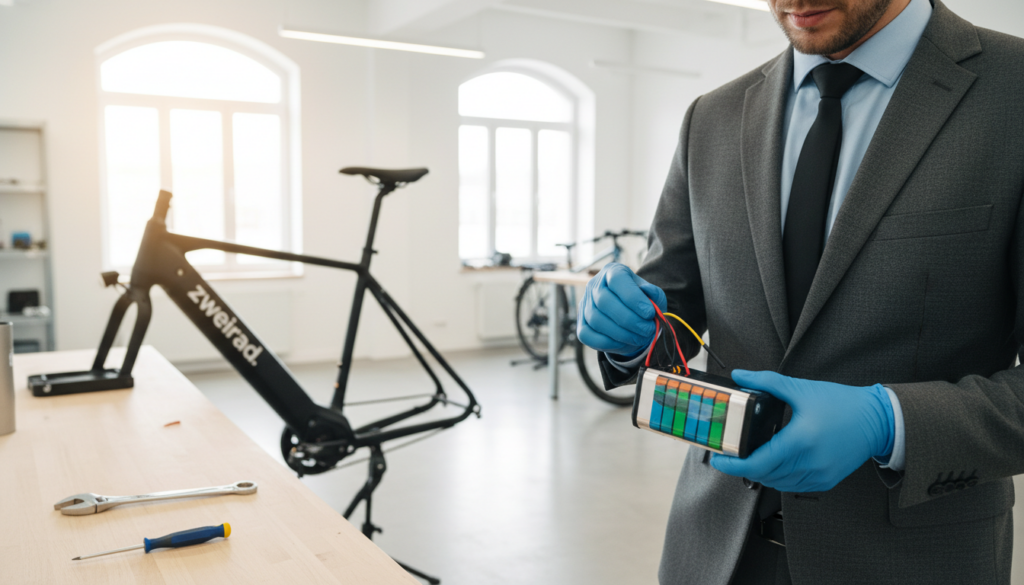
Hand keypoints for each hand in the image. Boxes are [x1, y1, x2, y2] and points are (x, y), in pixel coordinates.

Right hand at [576, 263, 666, 356]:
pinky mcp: (580, 324)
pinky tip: (624, 343)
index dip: (633, 298)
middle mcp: (594, 285)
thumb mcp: (653, 295)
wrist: (630, 317)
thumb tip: (648, 295)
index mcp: (612, 271)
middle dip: (629, 320)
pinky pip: (587, 335)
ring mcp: (584, 305)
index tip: (649, 313)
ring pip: (596, 320)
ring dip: (621, 333)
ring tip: (639, 338)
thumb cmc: (642, 303)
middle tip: (647, 329)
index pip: (617, 280)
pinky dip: (607, 342)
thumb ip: (654, 294)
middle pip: (604, 302)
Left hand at [710, 370, 894, 492]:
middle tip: (733, 453)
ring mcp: (819, 475)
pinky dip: (780, 477)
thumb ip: (767, 382)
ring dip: (762, 472)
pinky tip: (777, 461)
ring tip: (754, 455)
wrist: (878, 420)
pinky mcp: (826, 481)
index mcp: (801, 440)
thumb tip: (740, 375)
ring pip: (777, 483)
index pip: (758, 463)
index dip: (733, 465)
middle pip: (764, 474)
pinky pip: (793, 486)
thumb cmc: (842, 404)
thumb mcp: (801, 389)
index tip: (719, 459)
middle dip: (745, 466)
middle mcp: (810, 462)